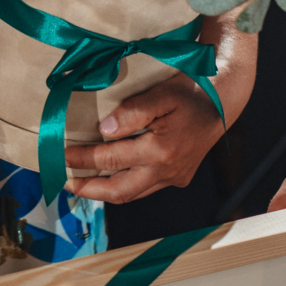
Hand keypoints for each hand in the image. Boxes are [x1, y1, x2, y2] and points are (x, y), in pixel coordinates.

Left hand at [61, 14, 257, 203]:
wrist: (224, 101)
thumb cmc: (191, 91)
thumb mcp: (161, 94)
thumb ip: (133, 112)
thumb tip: (104, 129)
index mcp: (161, 150)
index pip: (111, 159)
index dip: (83, 159)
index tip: (60, 157)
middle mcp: (167, 170)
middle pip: (120, 191)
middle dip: (89, 189)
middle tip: (65, 183)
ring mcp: (174, 177)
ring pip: (133, 194)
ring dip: (105, 192)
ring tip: (82, 184)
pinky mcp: (179, 177)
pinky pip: (146, 188)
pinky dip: (124, 186)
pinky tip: (110, 178)